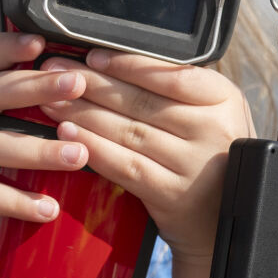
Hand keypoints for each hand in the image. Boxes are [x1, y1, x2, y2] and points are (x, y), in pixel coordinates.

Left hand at [38, 49, 251, 264]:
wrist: (225, 221)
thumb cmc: (211, 155)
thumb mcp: (212, 114)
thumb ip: (176, 89)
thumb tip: (115, 63)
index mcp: (224, 99)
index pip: (170, 74)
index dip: (126, 64)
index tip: (91, 57)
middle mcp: (212, 129)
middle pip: (141, 101)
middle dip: (91, 84)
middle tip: (55, 73)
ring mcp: (193, 164)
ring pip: (128, 130)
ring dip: (84, 113)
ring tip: (52, 102)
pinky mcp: (171, 194)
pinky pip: (125, 165)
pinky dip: (94, 148)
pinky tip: (69, 135)